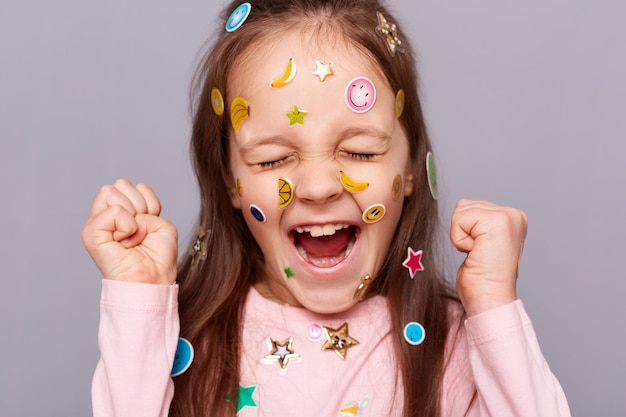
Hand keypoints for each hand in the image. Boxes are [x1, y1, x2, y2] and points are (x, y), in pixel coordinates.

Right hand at [81, 179, 177, 284]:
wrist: (152, 280)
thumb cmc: (158, 257)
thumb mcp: (161, 223)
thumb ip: (147, 204)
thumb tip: (122, 208)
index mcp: (123, 212)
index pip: (133, 186)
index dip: (148, 202)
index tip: (149, 223)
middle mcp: (107, 215)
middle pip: (120, 184)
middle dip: (139, 205)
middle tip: (139, 231)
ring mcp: (96, 223)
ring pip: (112, 192)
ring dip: (133, 215)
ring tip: (132, 237)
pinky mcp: (90, 234)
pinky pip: (112, 211)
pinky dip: (127, 225)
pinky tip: (125, 242)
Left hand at [450, 199, 526, 315]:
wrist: (490, 299)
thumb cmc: (482, 279)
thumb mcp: (480, 241)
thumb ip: (476, 223)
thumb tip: (461, 208)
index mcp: (512, 218)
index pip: (470, 206)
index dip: (466, 231)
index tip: (481, 251)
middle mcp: (514, 215)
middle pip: (464, 206)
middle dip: (463, 232)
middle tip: (479, 253)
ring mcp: (507, 216)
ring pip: (460, 211)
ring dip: (461, 236)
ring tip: (478, 253)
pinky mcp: (497, 222)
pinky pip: (458, 220)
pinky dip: (459, 239)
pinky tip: (475, 253)